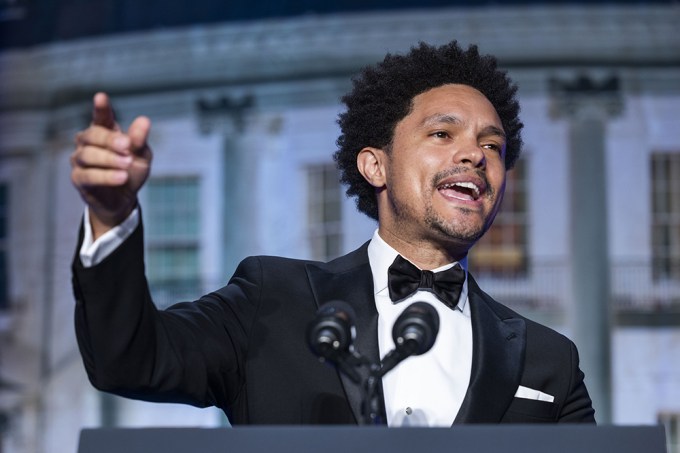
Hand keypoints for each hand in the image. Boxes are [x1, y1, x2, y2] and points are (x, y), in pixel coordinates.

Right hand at [71, 93, 152, 239]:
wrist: (123, 199)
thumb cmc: (131, 171)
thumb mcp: (142, 156)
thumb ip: (140, 140)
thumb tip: (144, 120)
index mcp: (105, 131)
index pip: (101, 117)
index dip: (101, 108)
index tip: (101, 97)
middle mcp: (88, 142)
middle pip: (93, 134)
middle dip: (110, 140)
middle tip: (127, 146)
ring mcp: (80, 159)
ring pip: (88, 155)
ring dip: (110, 159)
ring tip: (127, 164)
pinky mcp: (78, 178)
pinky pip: (88, 175)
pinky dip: (106, 176)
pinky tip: (121, 177)